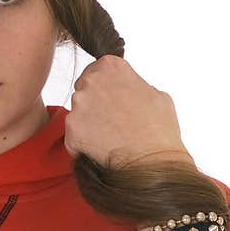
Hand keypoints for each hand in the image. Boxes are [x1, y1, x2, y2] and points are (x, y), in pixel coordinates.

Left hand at [64, 54, 194, 167]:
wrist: (151, 163)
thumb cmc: (158, 130)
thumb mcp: (156, 94)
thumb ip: (134, 85)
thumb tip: (127, 90)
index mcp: (111, 67)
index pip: (96, 70)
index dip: (104, 88)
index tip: (112, 99)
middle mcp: (91, 82)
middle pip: (84, 91)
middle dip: (94, 105)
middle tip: (112, 121)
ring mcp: (78, 106)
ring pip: (77, 114)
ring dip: (88, 124)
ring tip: (111, 137)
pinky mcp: (71, 130)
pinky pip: (74, 136)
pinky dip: (84, 144)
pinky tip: (103, 149)